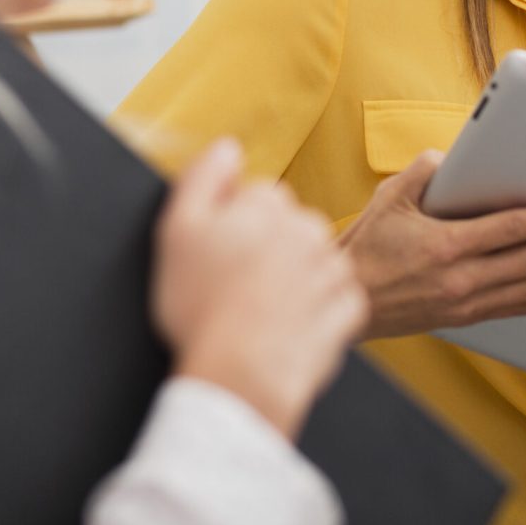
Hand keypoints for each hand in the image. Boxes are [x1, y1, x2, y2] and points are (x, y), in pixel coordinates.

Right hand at [152, 138, 368, 438]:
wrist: (237, 377)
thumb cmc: (201, 308)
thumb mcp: (177, 229)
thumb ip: (204, 175)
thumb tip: (228, 147)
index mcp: (269, 205)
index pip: (260, 198)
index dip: (237, 227)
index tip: (223, 258)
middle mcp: (308, 228)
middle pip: (291, 227)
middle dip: (271, 249)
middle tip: (239, 287)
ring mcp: (332, 269)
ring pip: (315, 262)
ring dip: (297, 279)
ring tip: (263, 311)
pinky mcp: (347, 309)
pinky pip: (337, 301)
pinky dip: (319, 313)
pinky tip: (290, 328)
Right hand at [340, 150, 525, 337]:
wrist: (348, 298)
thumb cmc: (367, 244)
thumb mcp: (392, 196)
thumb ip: (428, 170)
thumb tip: (459, 157)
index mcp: (447, 246)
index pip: (513, 230)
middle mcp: (464, 279)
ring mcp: (469, 302)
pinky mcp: (470, 317)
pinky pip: (523, 309)